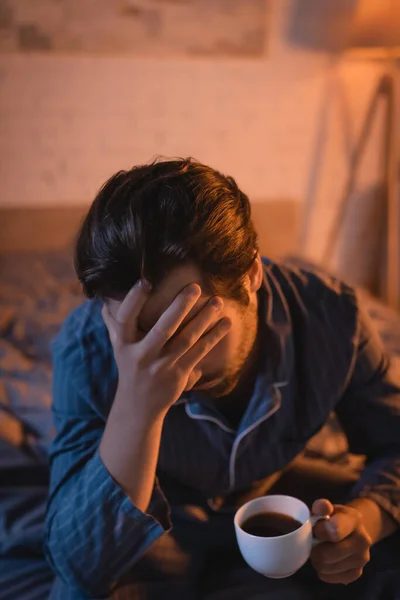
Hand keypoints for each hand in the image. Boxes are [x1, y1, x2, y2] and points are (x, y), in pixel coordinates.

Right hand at [102, 280, 230, 416]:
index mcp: (124, 344)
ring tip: (218, 302)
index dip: (133, 300)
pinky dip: (214, 336)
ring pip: (186, 339)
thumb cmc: (129, 366)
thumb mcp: (118, 346)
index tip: (146, 281)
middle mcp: (142, 355)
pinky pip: (199, 352)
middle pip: (162, 329)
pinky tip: (226, 323)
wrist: (139, 405)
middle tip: (195, 287)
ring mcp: (162, 366)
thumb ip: (114, 322)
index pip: (125, 319)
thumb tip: (105, 298)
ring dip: (204, 319)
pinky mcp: (180, 375)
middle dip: (179, 307)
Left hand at [310, 499, 371, 584]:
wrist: (356, 530)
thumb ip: (322, 506)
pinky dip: (323, 571)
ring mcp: (362, 559)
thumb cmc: (336, 517)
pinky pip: (330, 578)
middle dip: (314, 550)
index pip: (334, 530)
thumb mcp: (330, 508)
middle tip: (313, 543)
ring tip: (319, 550)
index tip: (316, 530)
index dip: (319, 531)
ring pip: (326, 568)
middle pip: (327, 555)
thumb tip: (320, 508)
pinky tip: (326, 561)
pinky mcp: (357, 573)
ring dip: (317, 561)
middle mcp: (362, 541)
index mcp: (354, 520)